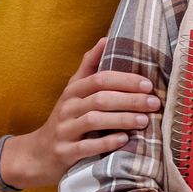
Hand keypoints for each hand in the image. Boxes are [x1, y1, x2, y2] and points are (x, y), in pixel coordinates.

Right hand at [3, 38, 156, 188]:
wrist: (38, 153)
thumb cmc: (67, 118)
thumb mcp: (74, 90)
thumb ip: (89, 66)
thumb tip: (105, 38)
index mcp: (73, 91)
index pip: (100, 79)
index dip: (125, 80)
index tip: (148, 84)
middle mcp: (67, 108)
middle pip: (100, 99)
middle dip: (130, 100)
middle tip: (154, 103)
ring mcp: (64, 130)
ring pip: (94, 120)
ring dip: (122, 119)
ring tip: (144, 120)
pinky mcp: (64, 152)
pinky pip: (86, 146)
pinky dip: (106, 142)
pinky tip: (124, 140)